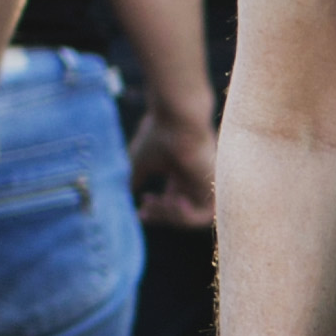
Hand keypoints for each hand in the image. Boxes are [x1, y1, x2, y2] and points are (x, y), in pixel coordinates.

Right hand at [129, 103, 217, 227]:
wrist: (178, 118)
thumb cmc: (158, 134)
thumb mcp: (139, 163)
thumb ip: (133, 181)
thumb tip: (122, 198)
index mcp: (179, 173)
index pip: (171, 202)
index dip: (155, 212)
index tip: (139, 214)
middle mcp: (194, 180)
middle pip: (181, 212)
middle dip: (160, 217)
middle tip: (144, 212)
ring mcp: (204, 183)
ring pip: (192, 217)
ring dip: (171, 217)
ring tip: (159, 203)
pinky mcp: (213, 186)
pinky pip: (204, 215)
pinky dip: (186, 215)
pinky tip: (173, 201)